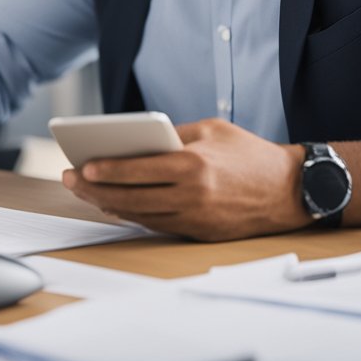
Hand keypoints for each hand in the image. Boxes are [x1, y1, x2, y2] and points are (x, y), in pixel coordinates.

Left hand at [61, 118, 310, 240]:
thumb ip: (174, 134)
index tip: (81, 166)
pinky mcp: (200, 231)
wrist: (290, 190)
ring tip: (87, 192)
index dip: (106, 170)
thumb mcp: (212, 129)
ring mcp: (195, 218)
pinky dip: (133, 214)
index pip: (137, 169)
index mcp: (193, 164)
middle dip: (95, 189)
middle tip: (71, 180)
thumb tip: (136, 141)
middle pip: (131, 196)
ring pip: (140, 214)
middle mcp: (191, 195)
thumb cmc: (250, 153)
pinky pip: (157, 224)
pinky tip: (115, 204)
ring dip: (109, 204)